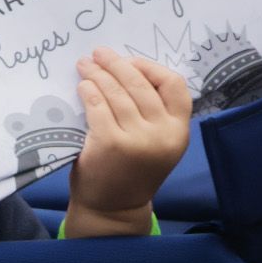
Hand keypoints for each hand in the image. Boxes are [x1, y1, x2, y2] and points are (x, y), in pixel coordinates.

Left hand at [68, 47, 190, 237]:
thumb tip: (126, 68)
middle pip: (141, 84)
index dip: (152, 68)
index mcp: (179, 131)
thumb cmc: (132, 171)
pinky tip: (83, 86)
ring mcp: (137, 139)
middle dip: (117, 64)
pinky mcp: (110, 143)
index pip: (175, 85)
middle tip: (99, 54)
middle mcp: (163, 134)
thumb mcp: (157, 143)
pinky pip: (98, 106)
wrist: (114, 208)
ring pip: (117, 93)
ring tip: (85, 65)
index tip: (131, 63)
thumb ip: (153, 113)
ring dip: (98, 73)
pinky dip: (89, 91)